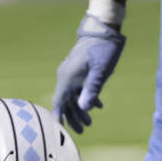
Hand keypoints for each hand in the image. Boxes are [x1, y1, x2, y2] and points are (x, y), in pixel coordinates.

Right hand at [52, 14, 124, 132]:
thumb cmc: (102, 49)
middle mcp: (66, 77)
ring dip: (81, 109)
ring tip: (90, 123)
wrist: (103, 29)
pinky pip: (79, 89)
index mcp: (68, 78)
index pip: (59, 102)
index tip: (57, 131)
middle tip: (83, 131)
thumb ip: (92, 89)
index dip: (58, 117)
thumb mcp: (100, 70)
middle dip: (73, 117)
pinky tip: (97, 106)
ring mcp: (72, 73)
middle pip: (66, 102)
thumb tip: (85, 108)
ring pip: (73, 97)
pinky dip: (87, 98)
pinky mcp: (79, 71)